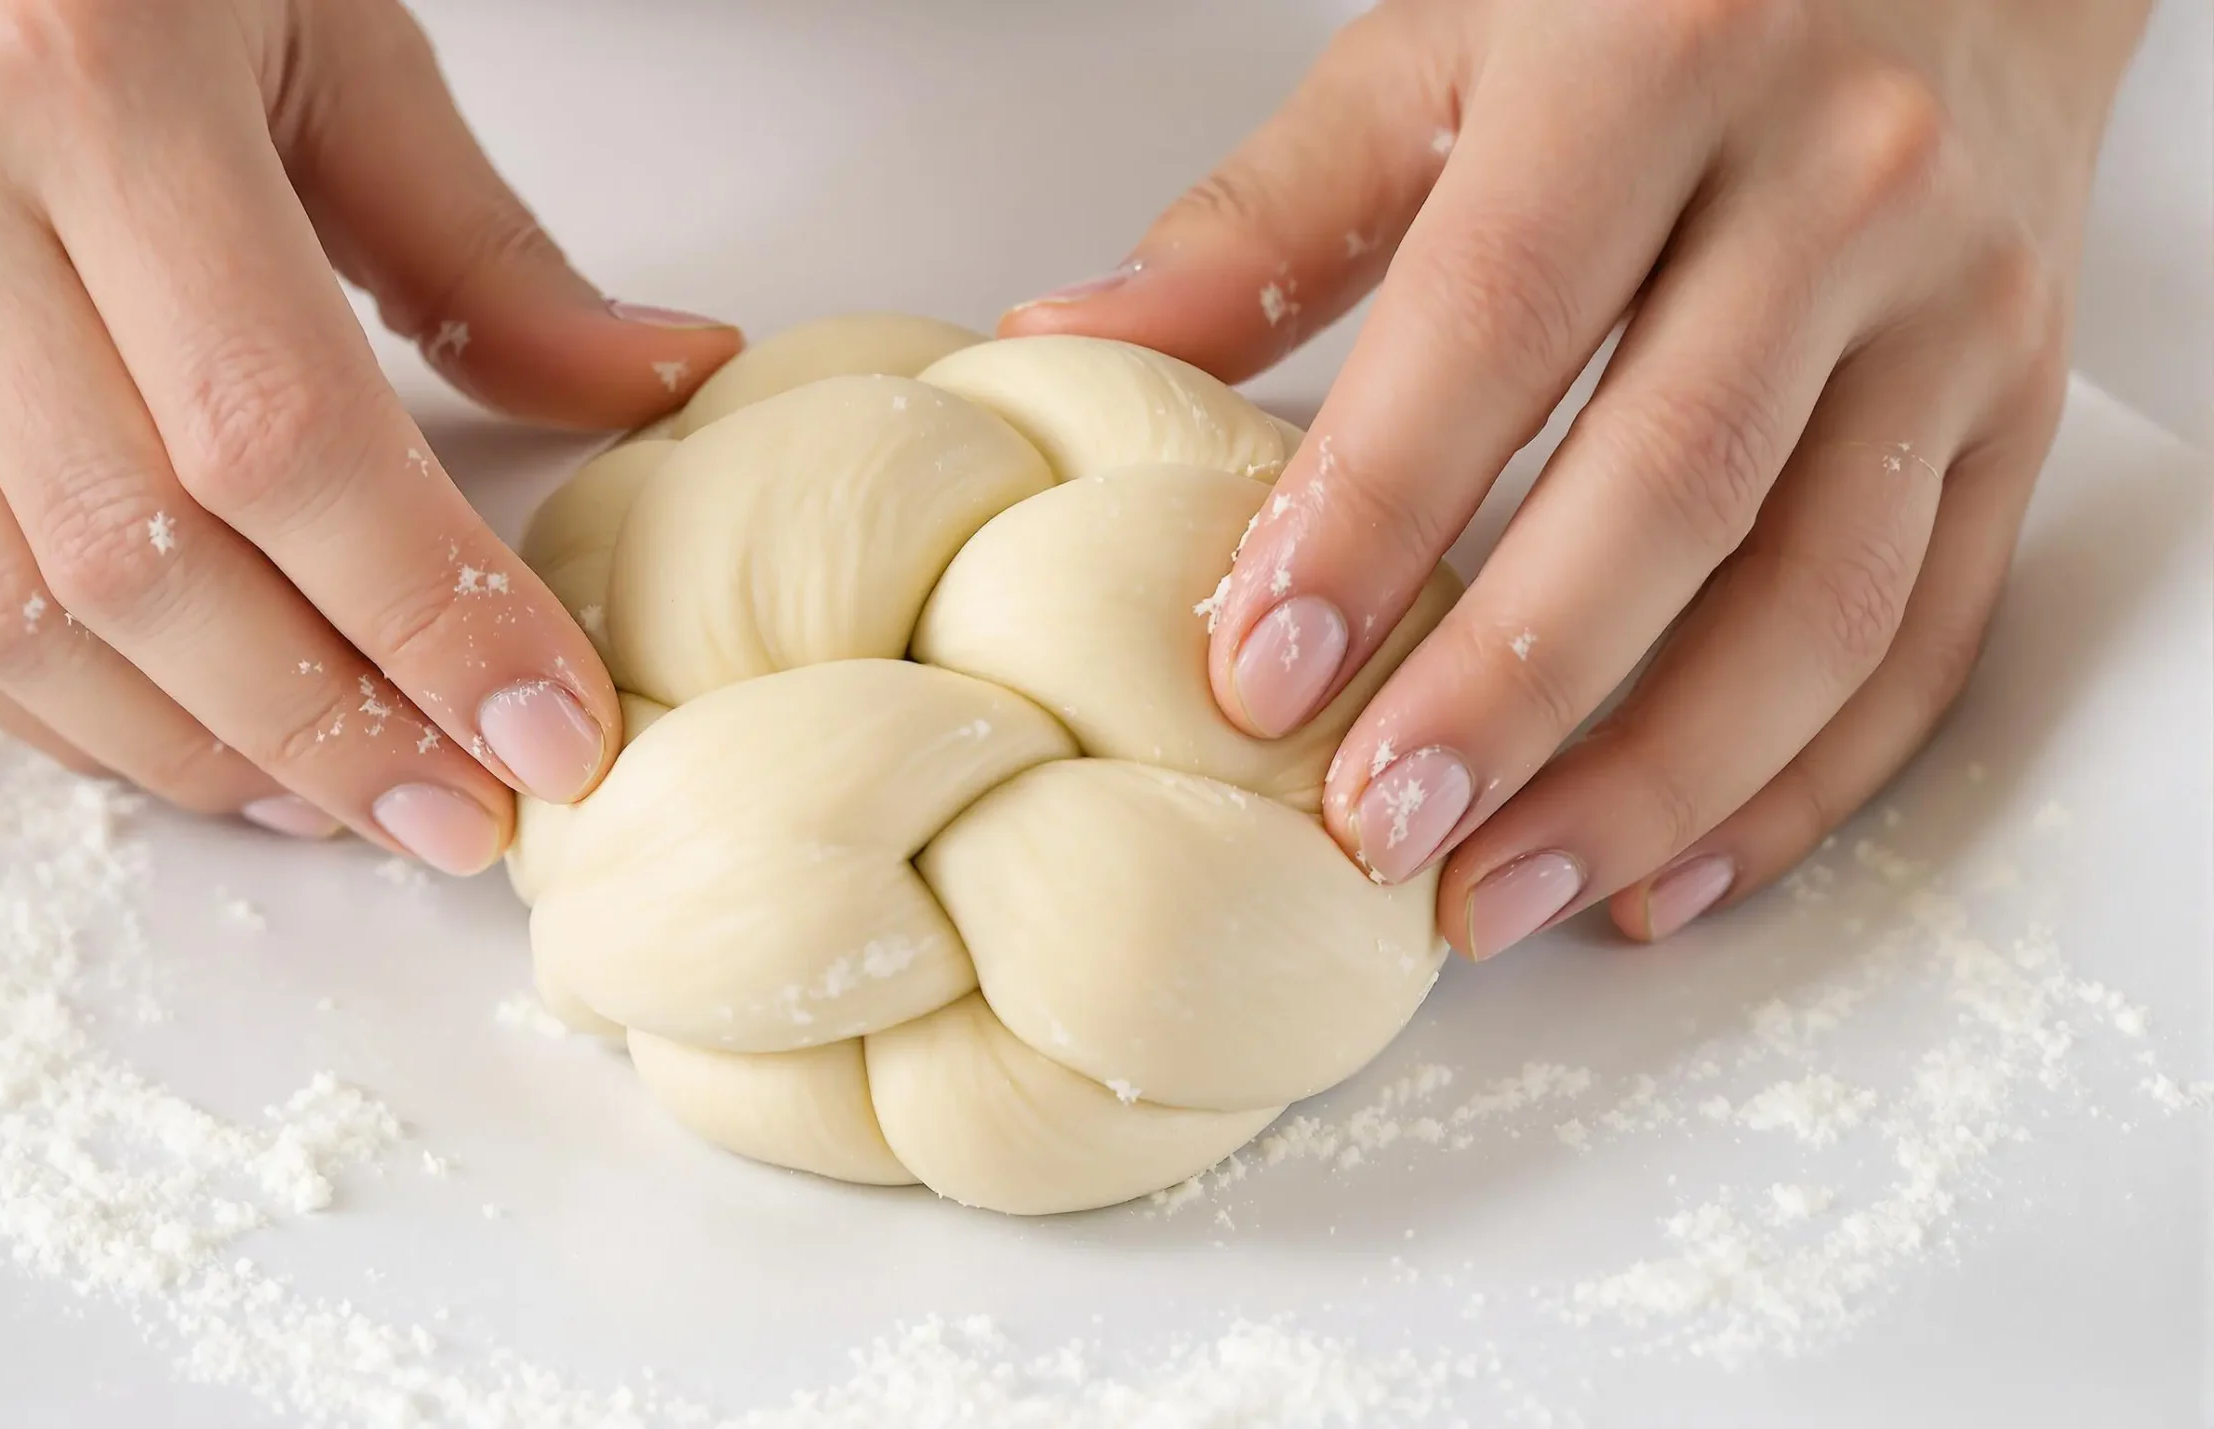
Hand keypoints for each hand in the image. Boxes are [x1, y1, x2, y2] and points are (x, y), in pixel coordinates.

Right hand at [0, 0, 740, 872]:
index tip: (552, 732)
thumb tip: (657, 384)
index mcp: (91, 83)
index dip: (429, 621)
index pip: (283, 443)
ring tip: (349, 800)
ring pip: (9, 622)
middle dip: (335, 731)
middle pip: (146, 569)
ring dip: (202, 754)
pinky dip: (67, 708)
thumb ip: (479, 243)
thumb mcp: (324, 29)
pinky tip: (199, 740)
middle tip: (464, 811)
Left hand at [1004, 0, 2147, 955]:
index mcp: (1653, 66)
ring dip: (1657, 782)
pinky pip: (1932, 634)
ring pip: (1825, 597)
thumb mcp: (1436, 57)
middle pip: (1675, 486)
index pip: (1497, 326)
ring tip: (1500, 897)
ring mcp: (1955, 309)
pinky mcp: (2017, 409)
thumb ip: (1261, 220)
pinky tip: (1668, 870)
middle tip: (1378, 833)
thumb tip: (1067, 342)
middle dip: (1514, 692)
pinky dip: (1803, 782)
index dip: (1374, 515)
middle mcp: (1836, 184)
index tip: (1258, 676)